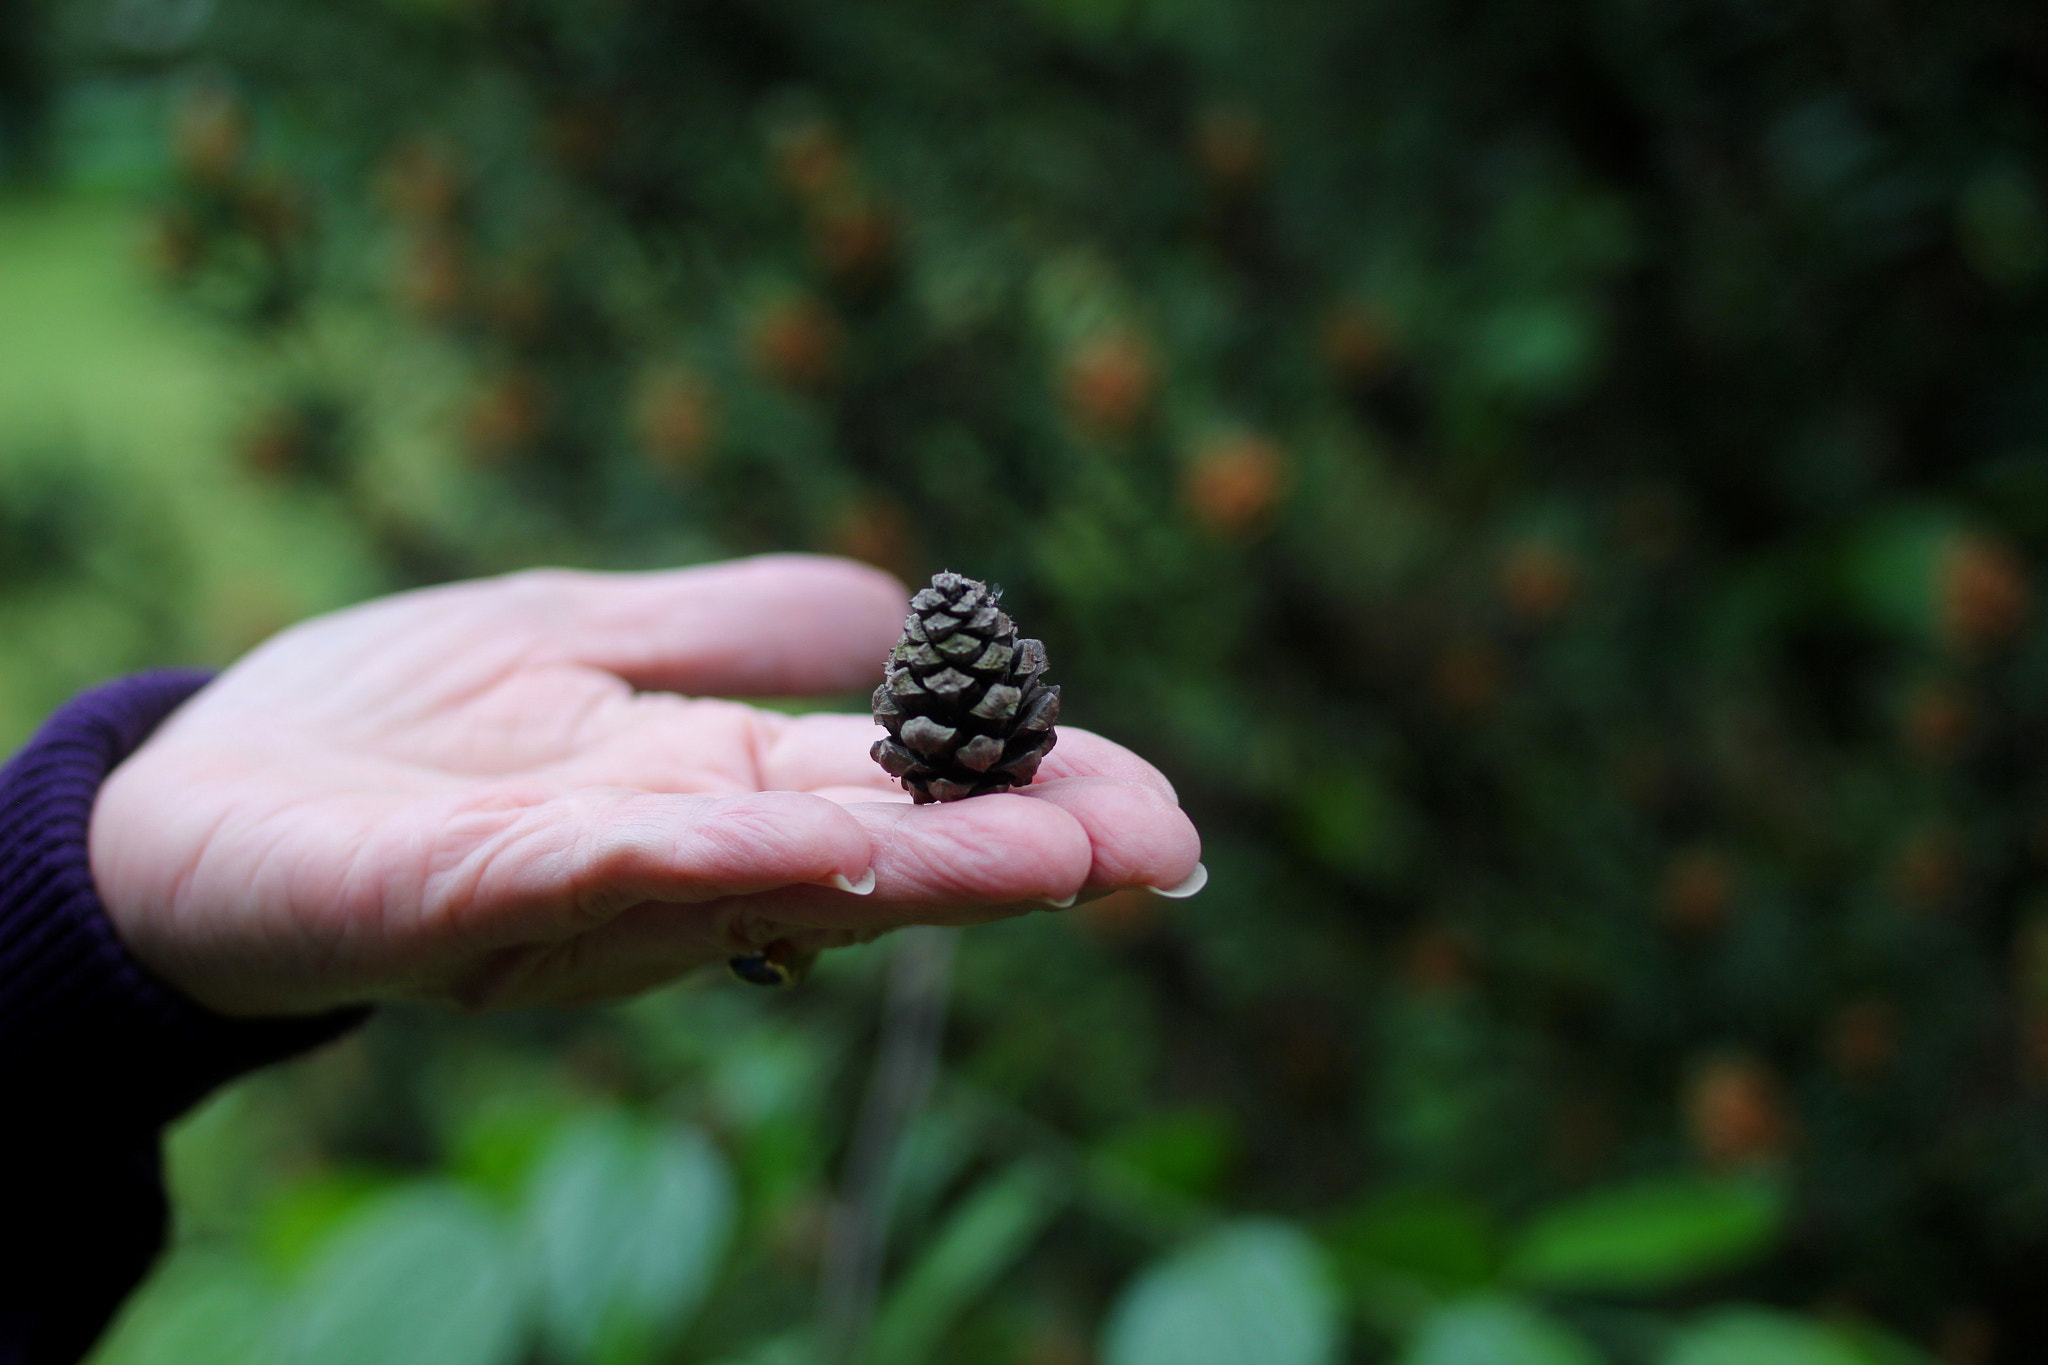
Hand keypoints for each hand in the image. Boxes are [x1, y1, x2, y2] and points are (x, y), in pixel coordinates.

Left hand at [87, 556, 1202, 1015]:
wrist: (194, 802)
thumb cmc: (390, 730)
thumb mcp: (586, 631)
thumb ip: (738, 625)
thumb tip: (904, 604)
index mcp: (713, 790)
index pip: (899, 797)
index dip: (1026, 803)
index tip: (1155, 810)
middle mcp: (675, 860)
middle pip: (868, 857)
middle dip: (1015, 853)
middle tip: (1160, 846)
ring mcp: (580, 893)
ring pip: (769, 881)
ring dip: (914, 873)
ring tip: (1051, 856)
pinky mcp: (466, 901)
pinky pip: (607, 878)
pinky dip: (722, 863)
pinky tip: (826, 848)